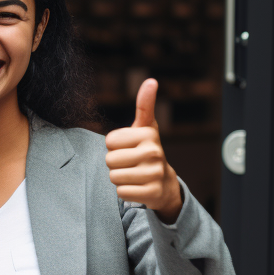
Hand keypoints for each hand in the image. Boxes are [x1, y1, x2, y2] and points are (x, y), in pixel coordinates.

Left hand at [104, 79, 182, 223]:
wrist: (164, 183)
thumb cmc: (148, 151)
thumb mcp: (146, 127)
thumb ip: (145, 105)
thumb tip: (151, 80)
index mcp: (148, 135)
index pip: (109, 141)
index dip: (115, 147)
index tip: (130, 148)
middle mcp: (154, 153)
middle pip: (109, 160)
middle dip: (116, 164)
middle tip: (132, 164)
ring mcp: (154, 174)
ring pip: (114, 177)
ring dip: (120, 178)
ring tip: (134, 174)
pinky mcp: (151, 193)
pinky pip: (121, 192)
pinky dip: (125, 192)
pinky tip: (138, 187)